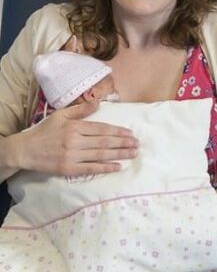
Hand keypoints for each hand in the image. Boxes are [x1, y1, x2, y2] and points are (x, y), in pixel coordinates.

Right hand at [17, 101, 137, 175]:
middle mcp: (75, 141)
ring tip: (133, 153)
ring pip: (101, 154)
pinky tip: (118, 166)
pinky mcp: (69, 169)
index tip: (130, 133)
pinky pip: (91, 168)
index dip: (118, 131)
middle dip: (123, 143)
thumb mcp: (60, 116)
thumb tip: (98, 102)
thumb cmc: (44, 132)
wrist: (25, 150)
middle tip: (137, 144)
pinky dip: (105, 167)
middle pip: (104, 142)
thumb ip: (80, 110)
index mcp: (74, 127)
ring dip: (119, 154)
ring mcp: (72, 156)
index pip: (102, 129)